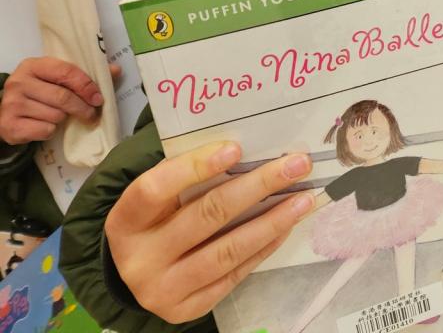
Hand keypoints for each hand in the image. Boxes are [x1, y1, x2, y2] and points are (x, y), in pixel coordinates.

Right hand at [0, 57, 118, 145]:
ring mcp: (11, 104)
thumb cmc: (40, 92)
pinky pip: (44, 130)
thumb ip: (85, 74)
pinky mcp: (9, 125)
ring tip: (60, 116)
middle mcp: (19, 82)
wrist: (8, 113)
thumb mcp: (57, 78)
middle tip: (92, 114)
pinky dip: (51, 131)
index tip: (99, 99)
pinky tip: (46, 125)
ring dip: (64, 119)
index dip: (87, 86)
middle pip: (62, 97)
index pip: (66, 72)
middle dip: (82, 108)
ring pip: (55, 115)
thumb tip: (116, 70)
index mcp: (33, 65)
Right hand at [106, 141, 313, 321]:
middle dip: (257, 186)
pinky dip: (264, 247)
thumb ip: (189, 176)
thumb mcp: (158, 199)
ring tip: (304, 199)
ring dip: (272, 221)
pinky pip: (234, 275)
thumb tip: (251, 151)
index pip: (155, 189)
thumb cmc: (156, 222)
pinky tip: (286, 225)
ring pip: (227, 250)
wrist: (136, 275)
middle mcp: (139, 258)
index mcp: (124, 221)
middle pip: (205, 216)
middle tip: (296, 165)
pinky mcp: (187, 308)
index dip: (194, 167)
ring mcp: (162, 289)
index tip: (236, 148)